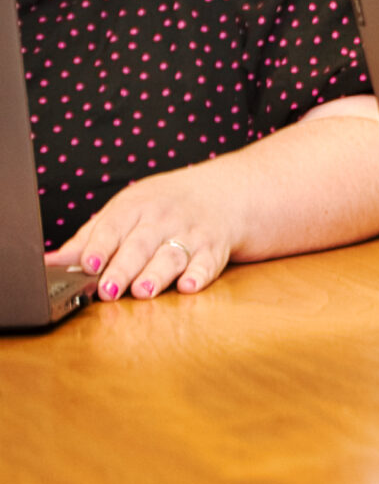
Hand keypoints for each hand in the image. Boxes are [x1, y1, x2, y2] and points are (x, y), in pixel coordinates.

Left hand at [44, 167, 239, 299]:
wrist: (225, 192)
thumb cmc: (164, 205)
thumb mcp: (126, 210)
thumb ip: (89, 238)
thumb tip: (48, 262)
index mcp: (136, 207)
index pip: (113, 227)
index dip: (100, 246)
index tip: (88, 264)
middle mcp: (163, 220)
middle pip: (141, 244)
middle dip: (124, 267)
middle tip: (109, 289)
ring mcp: (191, 234)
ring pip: (172, 255)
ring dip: (157, 274)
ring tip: (143, 291)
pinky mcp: (215, 250)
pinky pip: (208, 264)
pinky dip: (200, 275)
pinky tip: (189, 285)